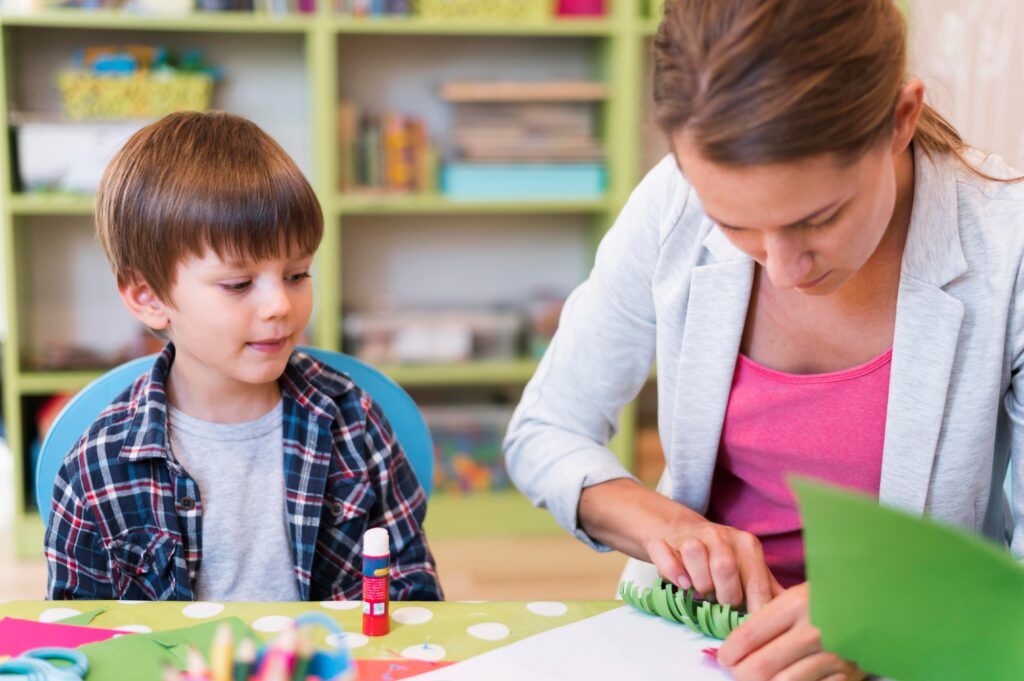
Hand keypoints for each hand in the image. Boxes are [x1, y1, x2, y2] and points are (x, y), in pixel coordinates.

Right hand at [576, 479, 780, 610]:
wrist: (679, 532)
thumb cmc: (720, 558)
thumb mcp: (748, 569)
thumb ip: (769, 588)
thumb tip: (804, 609)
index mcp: (747, 545)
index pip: (756, 581)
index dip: (755, 609)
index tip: (753, 627)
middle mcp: (721, 536)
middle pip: (724, 567)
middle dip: (725, 596)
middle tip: (722, 606)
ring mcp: (691, 536)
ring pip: (694, 554)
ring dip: (699, 582)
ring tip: (702, 593)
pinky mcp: (665, 542)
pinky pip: (667, 557)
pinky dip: (673, 572)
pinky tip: (682, 584)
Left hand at [718, 582, 866, 680]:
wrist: (882, 604)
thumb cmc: (832, 597)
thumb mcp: (798, 594)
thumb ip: (770, 616)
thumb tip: (738, 643)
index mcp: (796, 605)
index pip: (748, 636)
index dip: (730, 651)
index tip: (725, 657)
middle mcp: (813, 632)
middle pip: (759, 668)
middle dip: (740, 673)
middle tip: (737, 670)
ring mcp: (832, 658)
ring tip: (757, 676)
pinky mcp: (847, 677)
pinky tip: (783, 679)